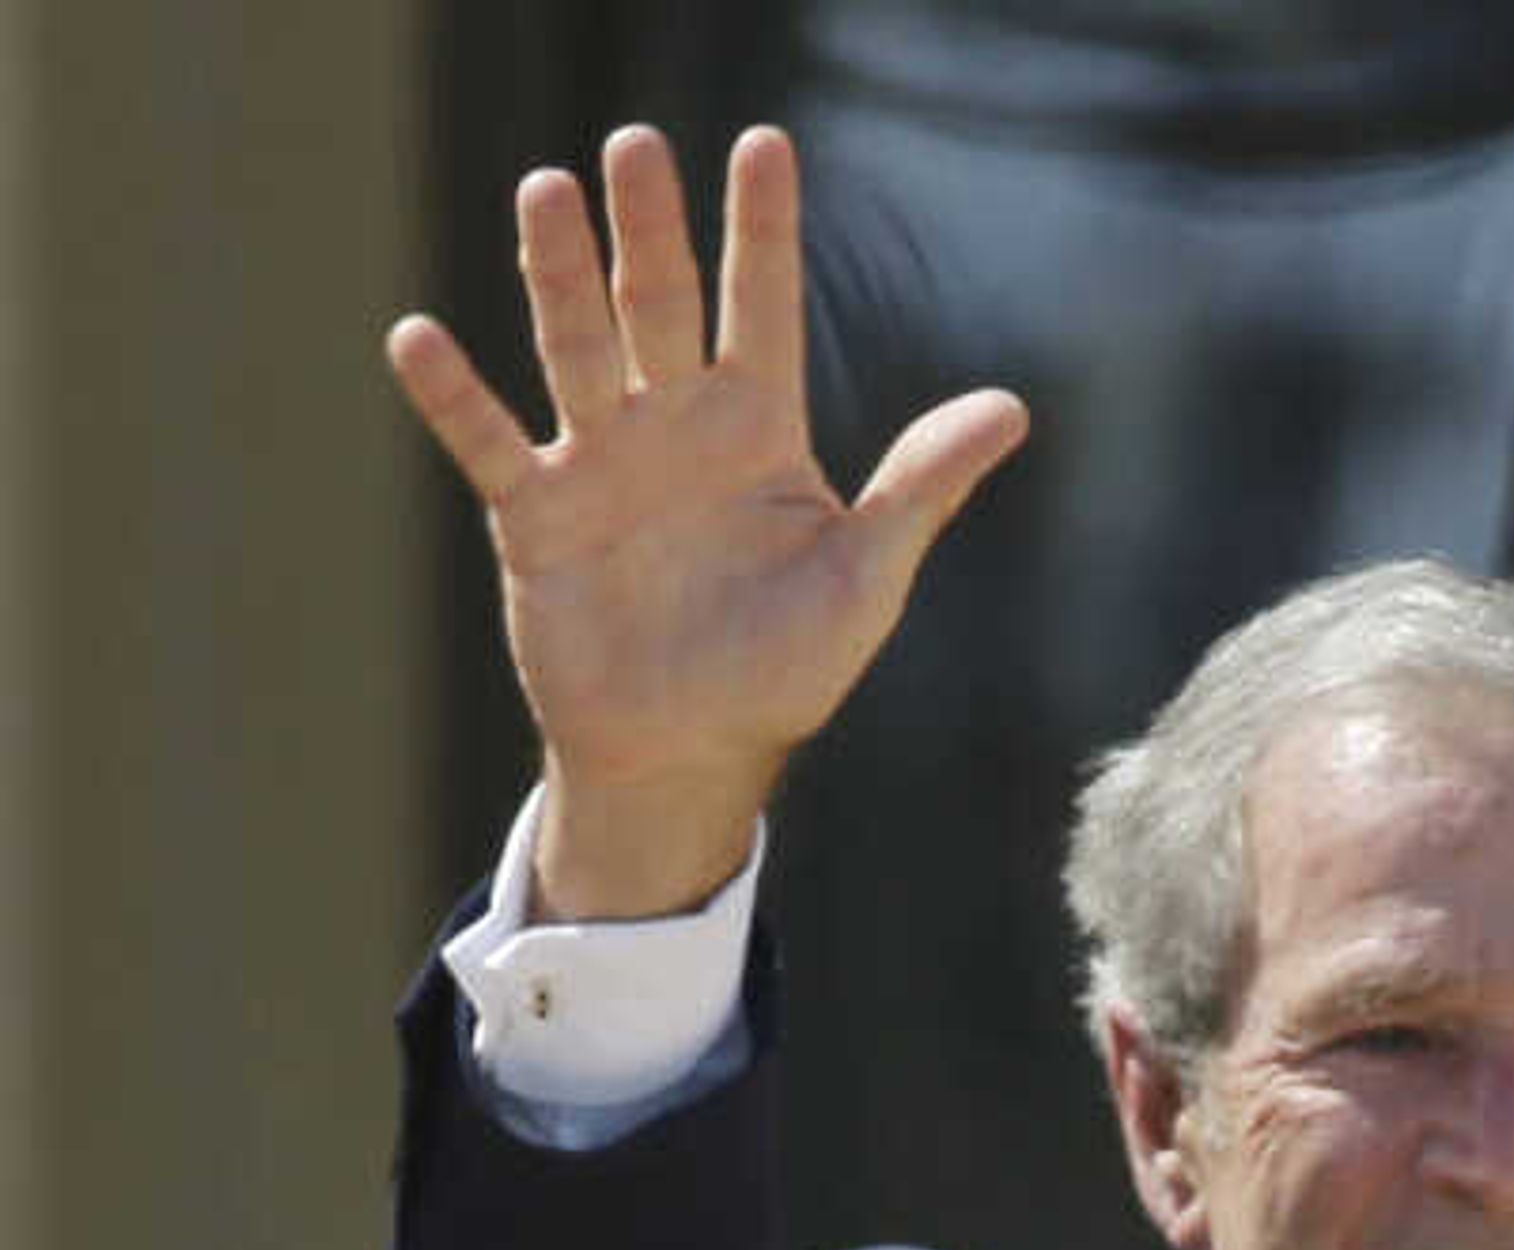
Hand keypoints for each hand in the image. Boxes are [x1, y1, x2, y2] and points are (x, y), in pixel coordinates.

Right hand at [382, 123, 1027, 916]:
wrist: (690, 756)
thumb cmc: (784, 671)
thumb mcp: (865, 581)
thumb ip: (923, 489)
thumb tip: (1011, 408)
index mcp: (757, 432)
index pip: (763, 307)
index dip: (763, 230)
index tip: (764, 145)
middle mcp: (674, 426)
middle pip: (660, 305)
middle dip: (649, 228)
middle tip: (636, 146)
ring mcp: (599, 463)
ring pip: (575, 346)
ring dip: (558, 275)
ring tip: (545, 191)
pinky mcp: (534, 514)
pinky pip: (487, 442)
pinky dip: (452, 396)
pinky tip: (418, 340)